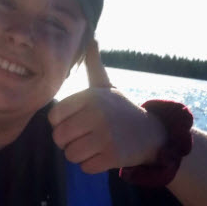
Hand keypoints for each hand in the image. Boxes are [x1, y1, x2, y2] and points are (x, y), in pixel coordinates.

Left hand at [48, 40, 165, 173]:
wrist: (152, 133)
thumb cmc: (121, 110)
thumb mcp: (107, 86)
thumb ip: (94, 65)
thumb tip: (90, 37)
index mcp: (91, 97)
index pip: (54, 117)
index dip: (61, 122)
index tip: (75, 121)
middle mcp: (97, 114)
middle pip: (59, 138)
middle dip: (68, 141)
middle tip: (84, 136)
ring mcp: (105, 136)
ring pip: (70, 155)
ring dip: (79, 154)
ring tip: (94, 145)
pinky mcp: (112, 156)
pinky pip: (85, 167)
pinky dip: (91, 165)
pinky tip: (103, 154)